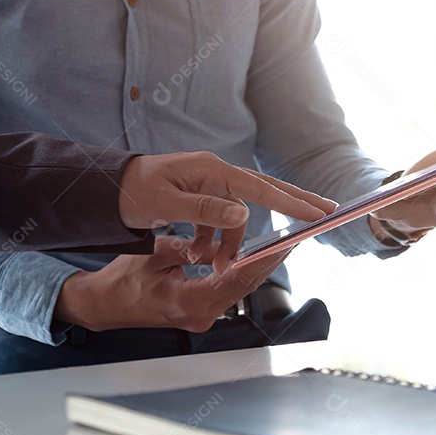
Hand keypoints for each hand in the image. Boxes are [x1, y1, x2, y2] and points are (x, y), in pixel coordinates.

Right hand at [54, 237, 295, 332]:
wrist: (104, 306)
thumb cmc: (122, 281)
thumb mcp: (155, 255)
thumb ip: (192, 249)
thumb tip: (224, 243)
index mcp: (189, 302)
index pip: (237, 279)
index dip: (265, 260)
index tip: (287, 243)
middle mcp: (200, 315)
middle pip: (246, 286)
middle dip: (270, 261)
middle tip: (294, 237)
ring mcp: (201, 317)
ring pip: (239, 288)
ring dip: (258, 265)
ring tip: (280, 242)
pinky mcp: (199, 312)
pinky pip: (227, 290)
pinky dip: (240, 271)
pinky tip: (251, 255)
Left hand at [118, 152, 335, 269]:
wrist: (109, 188)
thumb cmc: (132, 191)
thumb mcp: (165, 203)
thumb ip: (204, 210)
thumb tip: (243, 215)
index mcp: (210, 170)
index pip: (259, 188)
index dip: (290, 202)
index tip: (318, 212)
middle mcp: (215, 174)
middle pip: (263, 191)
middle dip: (293, 205)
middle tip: (326, 215)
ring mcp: (208, 185)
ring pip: (235, 218)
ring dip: (228, 244)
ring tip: (208, 264)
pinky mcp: (200, 198)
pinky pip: (217, 221)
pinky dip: (212, 241)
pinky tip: (196, 255)